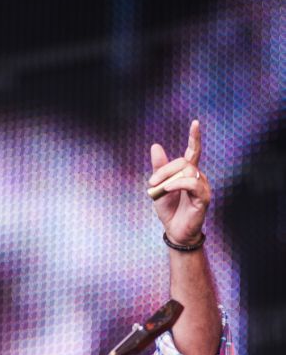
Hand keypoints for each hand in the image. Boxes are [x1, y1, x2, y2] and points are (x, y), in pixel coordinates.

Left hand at [148, 119, 210, 245]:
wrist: (174, 231)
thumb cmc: (169, 210)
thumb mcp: (159, 187)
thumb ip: (159, 168)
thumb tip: (155, 146)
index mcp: (188, 172)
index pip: (193, 151)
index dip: (195, 137)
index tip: (195, 123)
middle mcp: (198, 177)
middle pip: (183, 161)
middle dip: (164, 170)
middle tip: (151, 183)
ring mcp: (202, 187)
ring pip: (187, 171)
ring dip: (169, 178)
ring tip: (160, 189)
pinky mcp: (203, 198)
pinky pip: (192, 184)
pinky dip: (178, 184)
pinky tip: (167, 189)